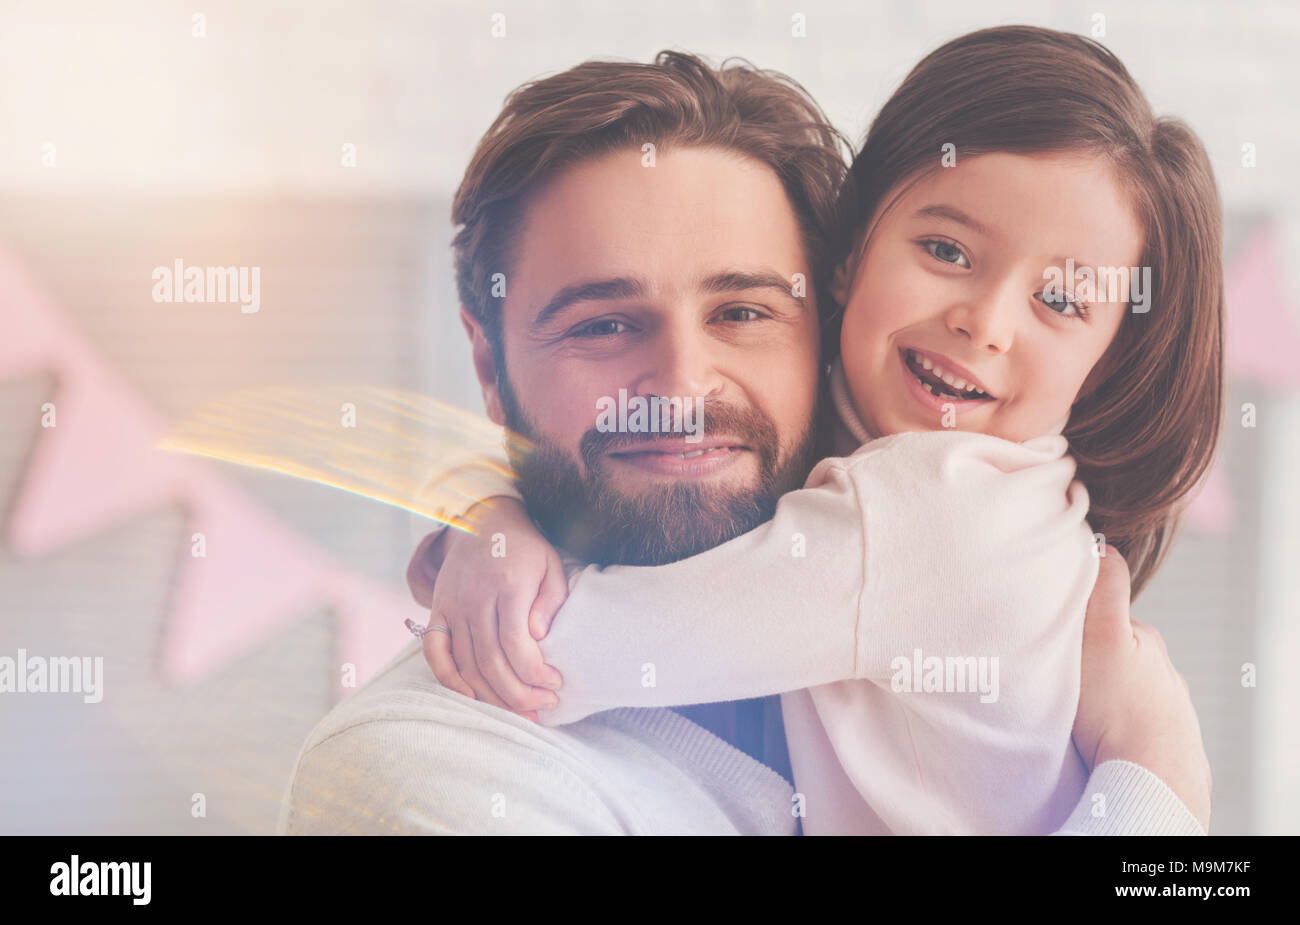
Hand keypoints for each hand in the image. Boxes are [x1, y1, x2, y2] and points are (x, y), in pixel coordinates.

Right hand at [415, 498, 566, 717]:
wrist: (483, 519)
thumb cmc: (525, 548)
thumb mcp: (551, 565)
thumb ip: (550, 601)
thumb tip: (539, 637)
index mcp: (507, 586)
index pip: (517, 644)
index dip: (535, 673)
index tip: (555, 684)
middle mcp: (475, 599)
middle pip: (490, 662)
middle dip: (518, 693)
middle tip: (543, 706)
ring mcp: (452, 606)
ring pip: (465, 664)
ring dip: (491, 696)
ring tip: (519, 711)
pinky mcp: (437, 610)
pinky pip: (435, 652)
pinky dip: (448, 679)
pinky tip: (470, 698)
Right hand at [1073, 546, 1211, 831]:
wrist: (1150, 780)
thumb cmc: (1120, 711)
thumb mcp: (1105, 636)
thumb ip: (1103, 590)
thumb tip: (1101, 543)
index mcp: (1143, 639)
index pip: (1099, 615)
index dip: (1070, 616)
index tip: (1046, 627)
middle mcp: (1158, 669)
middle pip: (1108, 651)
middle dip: (1081, 657)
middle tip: (1049, 672)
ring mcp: (1161, 706)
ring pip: (1115, 688)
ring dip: (1093, 693)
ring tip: (1064, 708)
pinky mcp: (1156, 740)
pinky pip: (1122, 721)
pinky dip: (1107, 723)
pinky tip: (1088, 735)